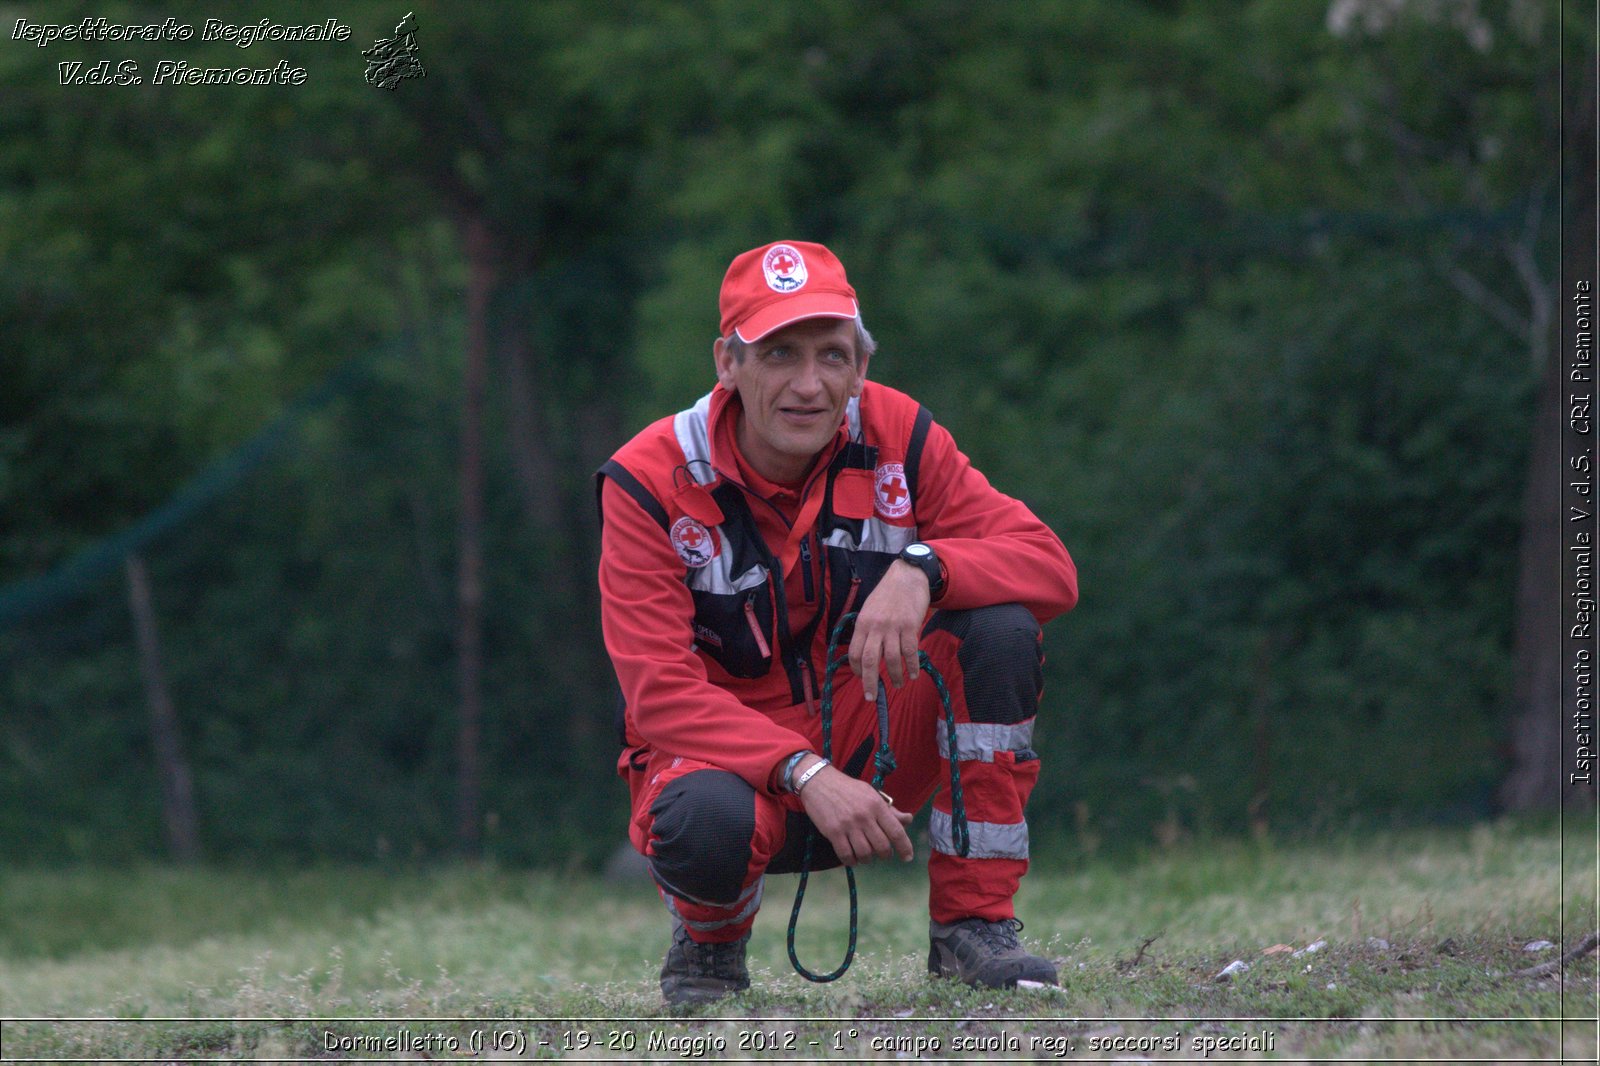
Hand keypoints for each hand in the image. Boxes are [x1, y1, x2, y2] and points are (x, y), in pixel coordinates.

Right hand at [796, 758, 913, 864]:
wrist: (819, 781)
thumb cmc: (848, 788)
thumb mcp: (871, 794)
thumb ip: (889, 809)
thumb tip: (908, 819)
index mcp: (877, 805)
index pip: (896, 831)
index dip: (904, 847)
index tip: (907, 858)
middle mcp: (865, 816)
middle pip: (882, 847)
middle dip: (885, 855)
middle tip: (882, 854)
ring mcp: (848, 825)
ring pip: (865, 854)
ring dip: (867, 859)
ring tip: (865, 855)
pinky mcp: (833, 832)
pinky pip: (846, 855)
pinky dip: (852, 861)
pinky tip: (852, 857)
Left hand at [848, 559, 930, 701]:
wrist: (907, 576)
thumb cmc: (888, 593)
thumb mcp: (869, 608)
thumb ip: (867, 629)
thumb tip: (865, 650)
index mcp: (862, 623)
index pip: (854, 652)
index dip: (856, 669)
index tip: (862, 678)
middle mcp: (875, 627)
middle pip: (869, 660)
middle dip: (869, 682)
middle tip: (871, 697)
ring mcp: (893, 627)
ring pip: (890, 659)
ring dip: (894, 676)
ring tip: (898, 684)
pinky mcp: (910, 626)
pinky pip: (910, 652)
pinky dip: (911, 666)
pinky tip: (913, 674)